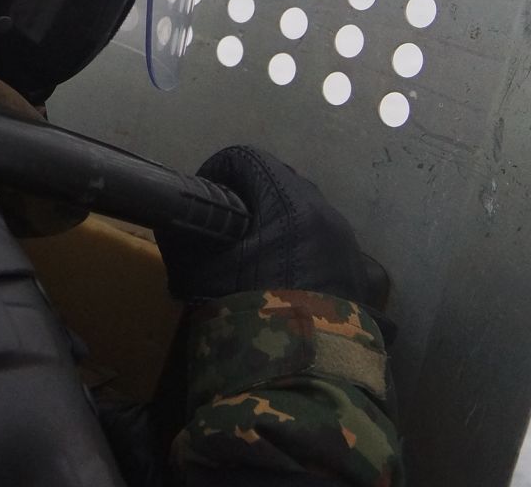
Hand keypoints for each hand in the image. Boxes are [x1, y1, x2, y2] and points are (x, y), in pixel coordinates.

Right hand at [156, 145, 371, 304]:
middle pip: (281, 182)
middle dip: (251, 196)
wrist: (303, 370)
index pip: (246, 160)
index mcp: (287, 200)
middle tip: (226, 226)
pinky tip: (283, 281)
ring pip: (306, 215)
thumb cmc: (247, 307)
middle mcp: (324, 213)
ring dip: (278, 223)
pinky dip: (301, 251)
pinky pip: (323, 247)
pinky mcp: (357, 275)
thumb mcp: (197, 271)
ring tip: (255, 257)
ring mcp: (346, 244)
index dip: (217, 171)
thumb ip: (180, 237)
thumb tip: (173, 225)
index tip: (205, 197)